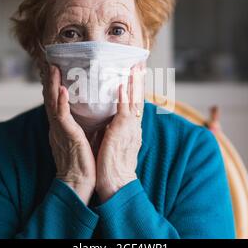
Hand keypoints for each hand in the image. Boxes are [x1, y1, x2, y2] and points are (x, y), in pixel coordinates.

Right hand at [41, 62, 95, 204]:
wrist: (78, 183)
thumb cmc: (83, 163)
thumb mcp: (83, 139)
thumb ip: (84, 126)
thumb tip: (94, 116)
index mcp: (61, 127)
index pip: (57, 103)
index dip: (56, 87)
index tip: (57, 72)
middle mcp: (57, 127)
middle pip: (52, 99)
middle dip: (52, 81)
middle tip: (52, 64)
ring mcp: (60, 131)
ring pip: (53, 103)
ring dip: (54, 85)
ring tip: (54, 69)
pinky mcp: (66, 136)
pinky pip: (61, 117)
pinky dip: (61, 103)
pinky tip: (63, 91)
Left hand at [95, 65, 143, 202]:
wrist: (116, 184)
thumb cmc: (112, 166)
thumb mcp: (114, 143)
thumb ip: (113, 130)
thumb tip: (108, 121)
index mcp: (131, 129)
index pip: (134, 104)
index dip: (135, 88)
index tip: (135, 74)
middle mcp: (133, 127)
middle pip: (138, 99)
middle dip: (138, 80)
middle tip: (139, 63)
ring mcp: (129, 129)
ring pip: (134, 101)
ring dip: (134, 83)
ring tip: (134, 67)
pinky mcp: (121, 133)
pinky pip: (124, 112)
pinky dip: (124, 98)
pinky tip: (122, 85)